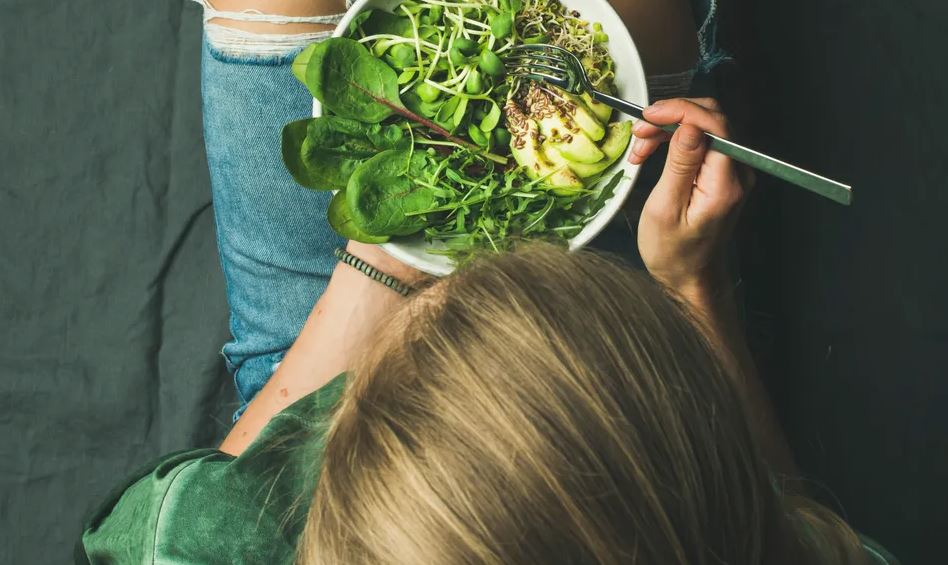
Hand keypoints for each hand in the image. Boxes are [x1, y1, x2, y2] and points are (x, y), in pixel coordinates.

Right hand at [630, 98, 753, 301]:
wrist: (689, 277)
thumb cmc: (674, 252)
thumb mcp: (666, 209)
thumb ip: (680, 164)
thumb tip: (689, 127)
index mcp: (725, 183)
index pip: (714, 125)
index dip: (680, 111)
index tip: (649, 115)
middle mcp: (737, 172)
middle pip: (711, 120)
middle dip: (672, 117)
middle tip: (640, 131)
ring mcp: (731, 172)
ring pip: (703, 128)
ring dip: (669, 129)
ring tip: (641, 147)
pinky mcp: (721, 173)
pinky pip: (701, 142)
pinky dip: (674, 140)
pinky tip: (652, 151)